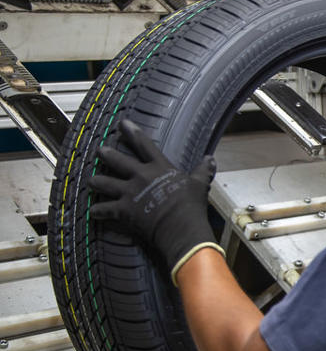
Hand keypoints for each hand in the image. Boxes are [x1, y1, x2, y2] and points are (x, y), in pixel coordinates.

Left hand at [89, 119, 221, 283]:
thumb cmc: (191, 205)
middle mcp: (141, 176)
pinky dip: (98, 211)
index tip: (123, 123)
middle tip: (100, 150)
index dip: (133, 132)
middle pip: (118, 161)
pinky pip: (105, 209)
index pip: (144, 145)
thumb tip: (211, 159)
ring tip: (91, 180)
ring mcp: (129, 192)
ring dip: (97, 181)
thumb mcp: (200, 184)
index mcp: (159, 167)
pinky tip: (93, 211)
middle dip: (107, 154)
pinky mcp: (123, 210)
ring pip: (105, 183)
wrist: (180, 227)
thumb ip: (202, 170)